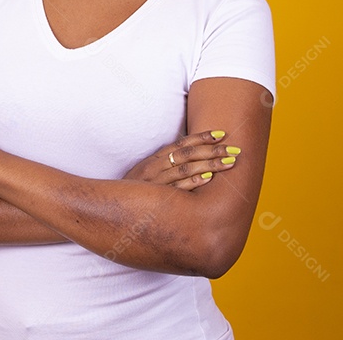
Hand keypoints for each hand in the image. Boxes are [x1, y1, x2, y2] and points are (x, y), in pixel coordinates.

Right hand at [122, 130, 240, 190]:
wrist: (108, 209)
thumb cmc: (133, 194)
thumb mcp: (146, 176)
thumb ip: (164, 168)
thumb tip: (191, 162)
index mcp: (153, 159)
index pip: (181, 144)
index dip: (202, 137)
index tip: (222, 134)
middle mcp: (154, 168)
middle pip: (187, 154)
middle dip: (213, 151)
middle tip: (235, 149)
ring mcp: (154, 183)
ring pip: (185, 169)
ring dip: (210, 165)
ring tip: (230, 162)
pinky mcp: (154, 199)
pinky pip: (176, 189)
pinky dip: (192, 182)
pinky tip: (208, 179)